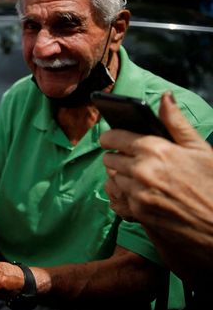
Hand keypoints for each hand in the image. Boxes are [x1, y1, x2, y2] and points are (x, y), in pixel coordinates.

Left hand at [101, 91, 212, 283]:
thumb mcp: (200, 148)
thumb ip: (176, 122)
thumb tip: (164, 96)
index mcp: (155, 150)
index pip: (114, 137)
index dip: (111, 137)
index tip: (112, 138)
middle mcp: (142, 171)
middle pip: (109, 158)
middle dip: (116, 156)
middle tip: (130, 158)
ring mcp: (138, 193)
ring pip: (112, 178)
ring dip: (120, 176)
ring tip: (138, 176)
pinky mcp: (138, 212)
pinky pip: (118, 197)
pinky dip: (125, 193)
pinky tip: (141, 192)